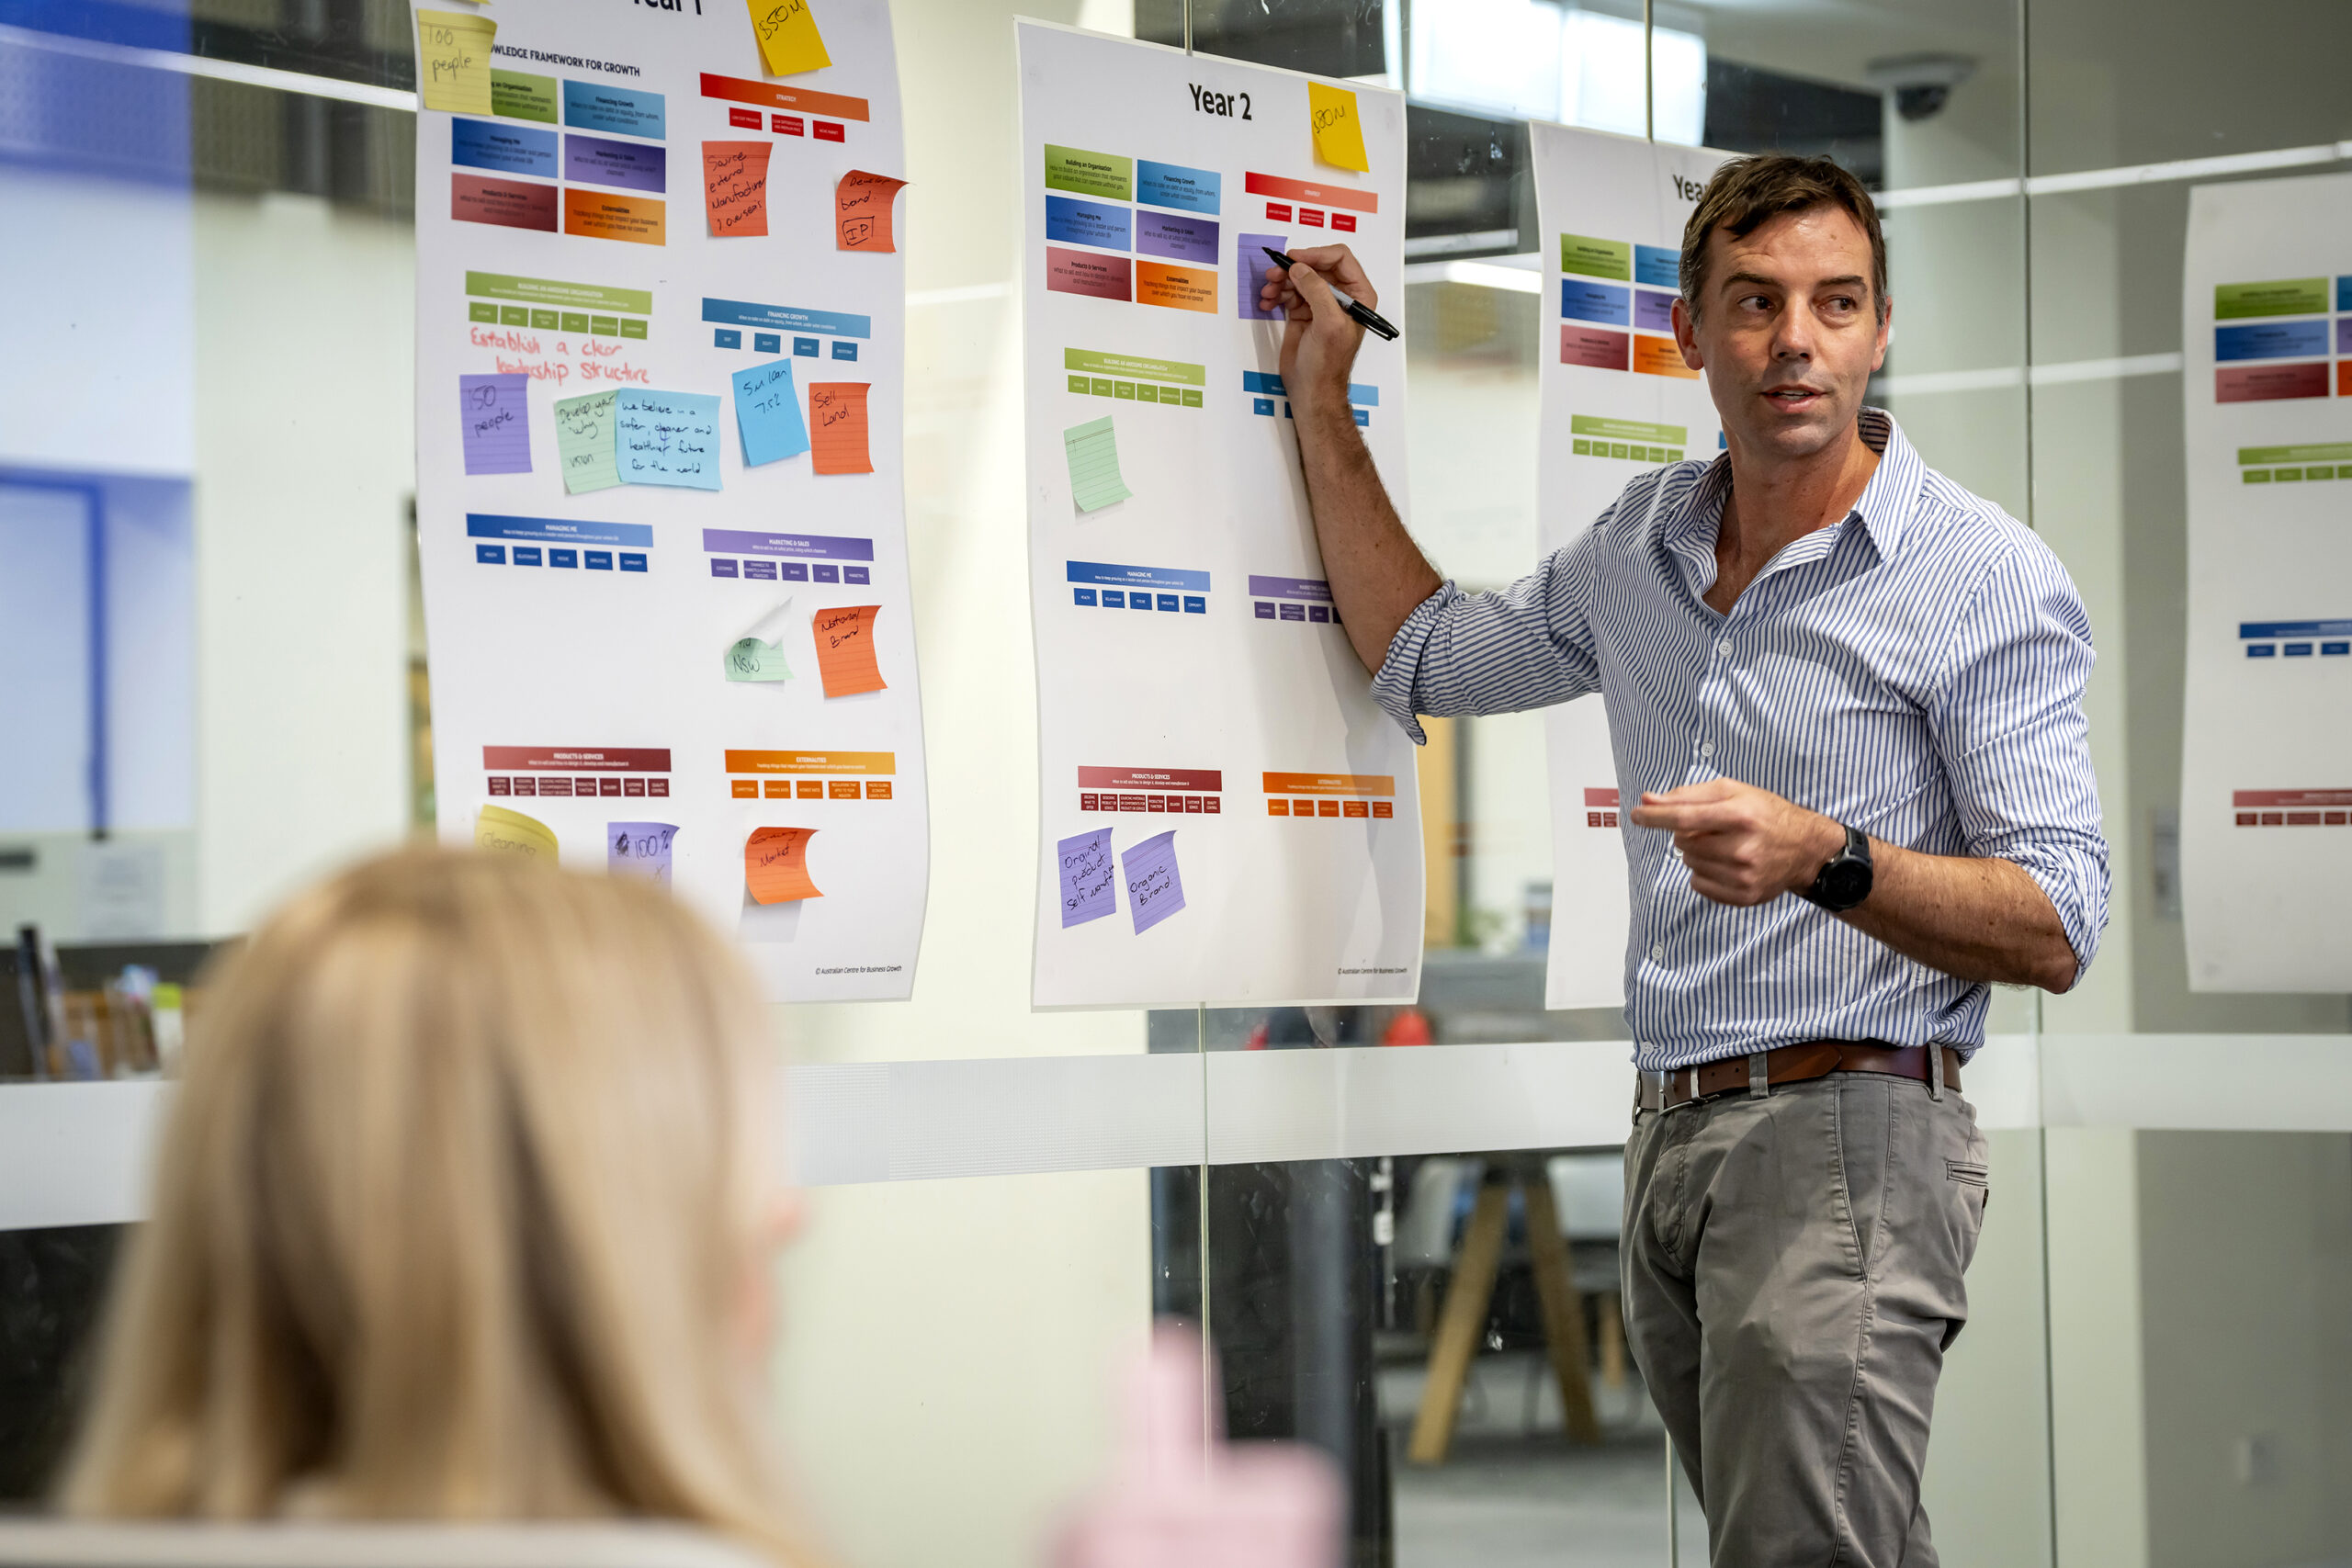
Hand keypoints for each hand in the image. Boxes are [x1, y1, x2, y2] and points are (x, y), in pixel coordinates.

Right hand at [1258, 244, 1372, 417]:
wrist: (1312, 390)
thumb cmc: (1328, 365)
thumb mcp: (1328, 323)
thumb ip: (1317, 290)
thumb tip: (1300, 268)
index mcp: (1358, 295)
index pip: (1341, 258)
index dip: (1317, 254)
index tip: (1295, 258)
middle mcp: (1341, 296)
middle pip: (1316, 265)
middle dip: (1293, 268)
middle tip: (1275, 274)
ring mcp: (1320, 303)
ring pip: (1299, 277)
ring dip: (1281, 280)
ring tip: (1268, 290)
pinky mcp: (1303, 312)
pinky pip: (1288, 292)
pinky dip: (1276, 293)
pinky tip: (1267, 301)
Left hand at [1627, 778, 1846, 906]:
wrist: (1805, 848)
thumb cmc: (1764, 814)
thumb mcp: (1733, 791)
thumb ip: (1688, 795)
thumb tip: (1648, 800)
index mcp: (1740, 815)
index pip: (1684, 817)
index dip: (1655, 817)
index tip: (1636, 814)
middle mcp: (1742, 848)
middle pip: (1683, 843)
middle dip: (1687, 834)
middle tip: (1712, 829)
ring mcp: (1744, 876)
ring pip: (1689, 864)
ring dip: (1696, 853)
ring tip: (1723, 845)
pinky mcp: (1744, 896)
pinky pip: (1698, 885)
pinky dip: (1703, 873)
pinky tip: (1725, 864)